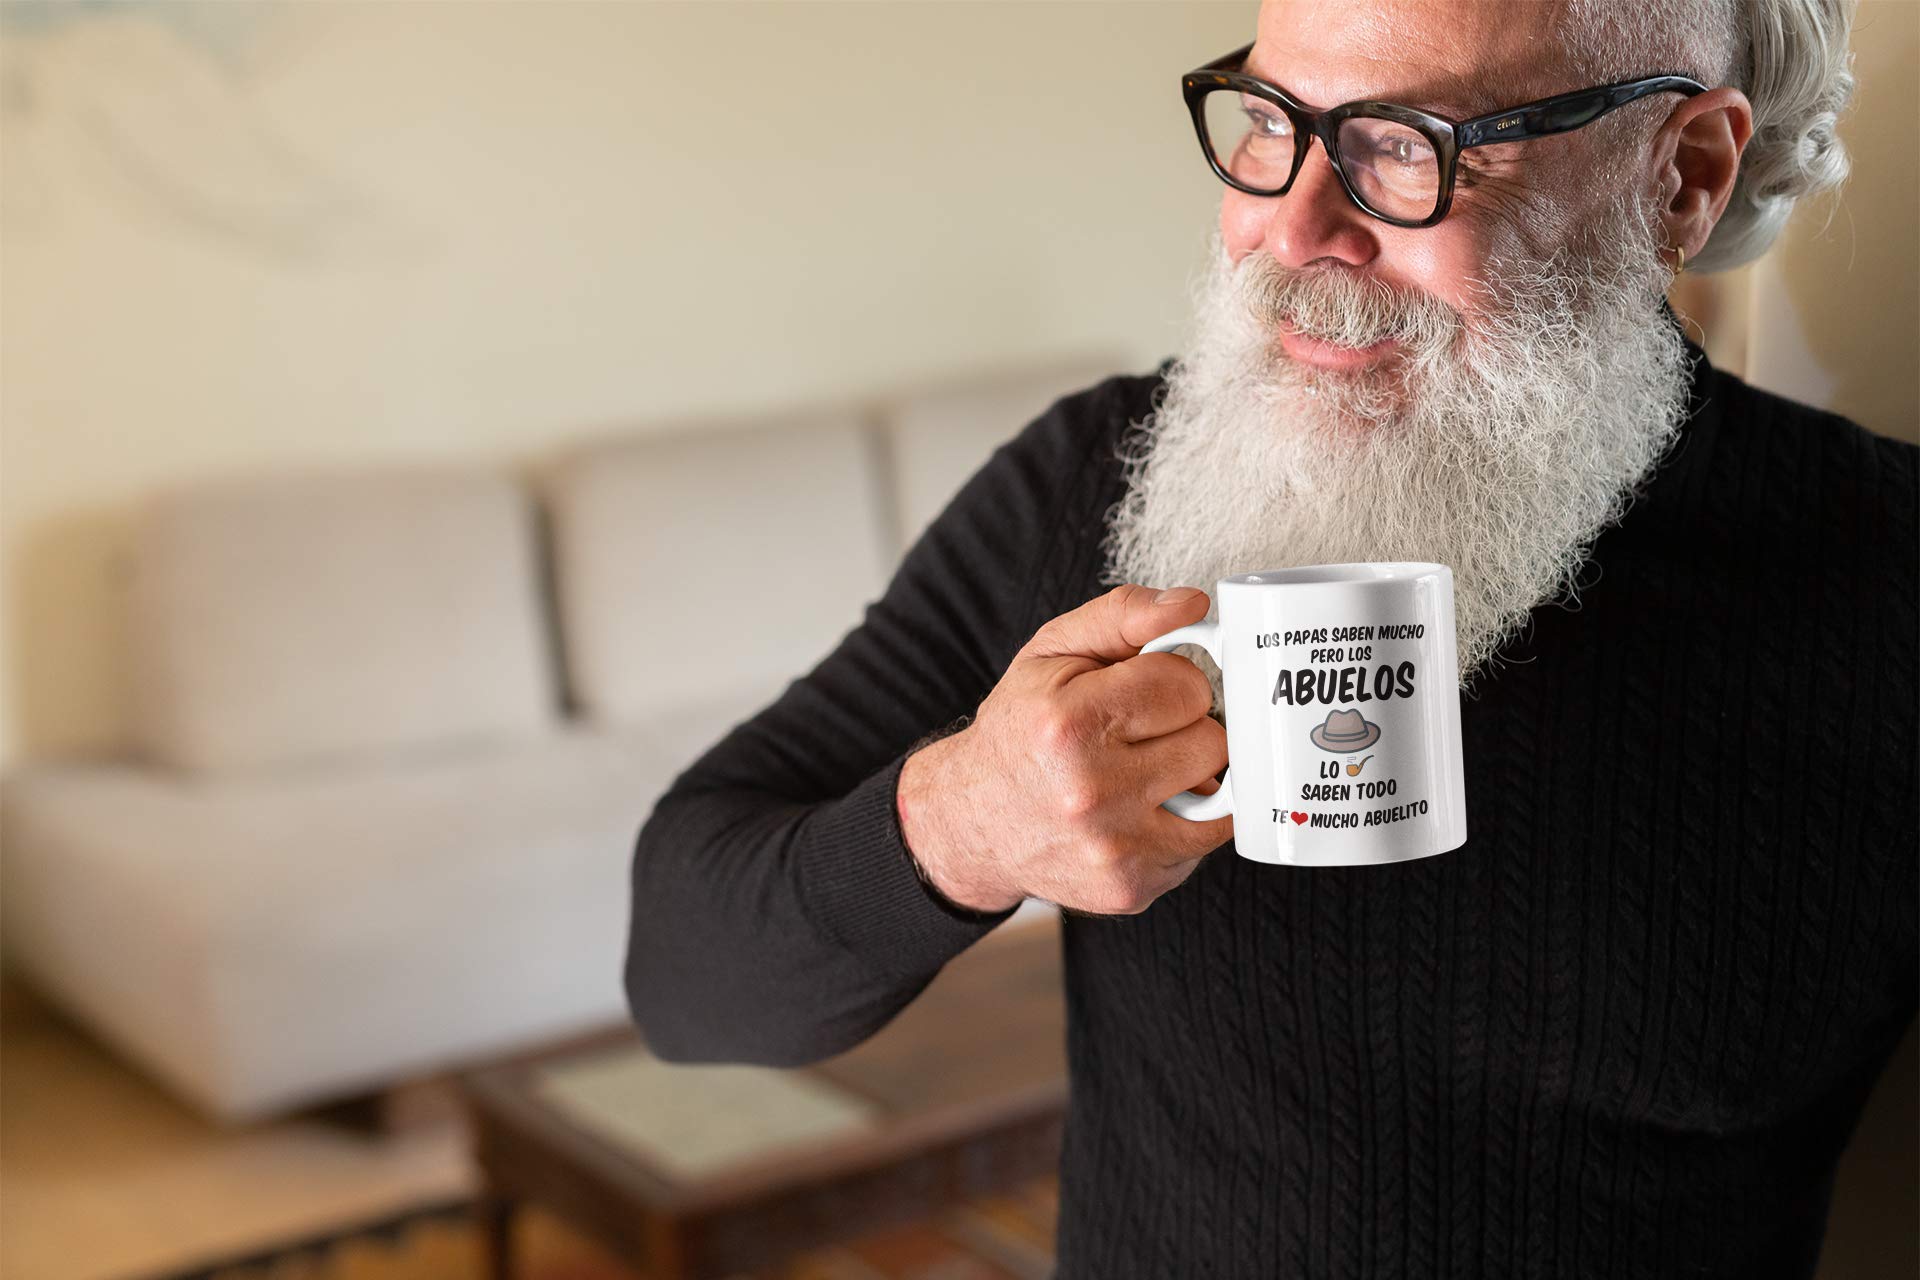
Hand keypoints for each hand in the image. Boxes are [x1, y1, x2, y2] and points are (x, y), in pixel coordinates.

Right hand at [897, 584, 1231, 915]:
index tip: (1144, 690)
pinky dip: (1183, 822)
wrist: (973, 821)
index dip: (1172, 681)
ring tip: (1145, 770)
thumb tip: (1192, 604)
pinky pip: (1204, 843)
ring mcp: (1114, 849)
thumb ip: (1123, 615)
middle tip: (1143, 733)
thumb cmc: (1021, 730)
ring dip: (1193, 776)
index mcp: (1068, 723)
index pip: (1187, 686)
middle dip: (1187, 728)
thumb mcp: (1052, 653)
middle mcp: (1090, 791)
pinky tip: (1140, 811)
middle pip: (1212, 741)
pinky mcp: (1131, 889)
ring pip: (1220, 795)